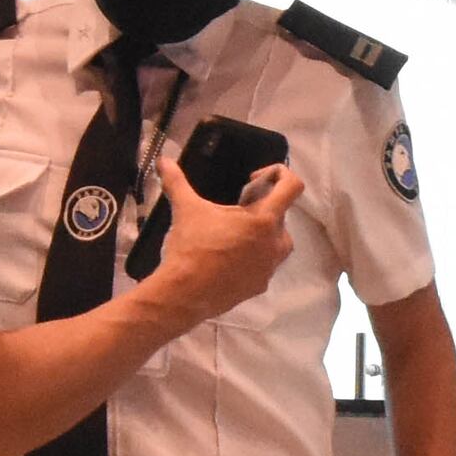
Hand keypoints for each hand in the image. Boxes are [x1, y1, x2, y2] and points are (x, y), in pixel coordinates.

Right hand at [148, 151, 301, 328]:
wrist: (184, 295)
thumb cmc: (191, 247)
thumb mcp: (186, 209)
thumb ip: (177, 181)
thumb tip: (164, 160)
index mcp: (264, 220)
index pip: (292, 187)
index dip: (278, 174)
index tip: (253, 180)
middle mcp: (275, 244)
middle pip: (281, 215)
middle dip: (261, 207)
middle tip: (235, 209)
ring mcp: (269, 267)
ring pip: (277, 241)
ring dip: (261, 232)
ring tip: (233, 233)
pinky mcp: (260, 286)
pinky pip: (265, 265)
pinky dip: (253, 257)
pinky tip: (229, 257)